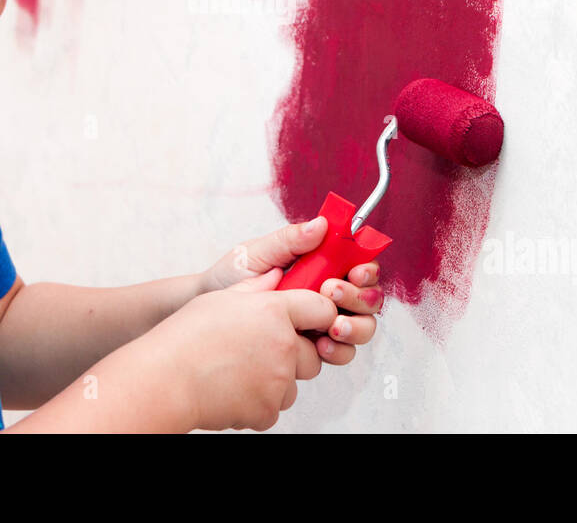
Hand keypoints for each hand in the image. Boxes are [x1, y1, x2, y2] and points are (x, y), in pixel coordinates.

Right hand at [141, 267, 337, 430]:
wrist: (164, 380)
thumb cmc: (185, 337)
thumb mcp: (220, 298)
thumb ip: (256, 288)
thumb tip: (277, 276)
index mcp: (274, 311)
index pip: (320, 309)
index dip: (318, 315)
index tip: (310, 322)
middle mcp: (283, 345)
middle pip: (312, 354)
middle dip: (294, 356)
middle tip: (259, 353)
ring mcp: (278, 380)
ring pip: (293, 384)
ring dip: (274, 382)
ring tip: (237, 372)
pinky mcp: (268, 410)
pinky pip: (273, 407)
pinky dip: (256, 404)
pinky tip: (230, 390)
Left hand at [197, 218, 383, 364]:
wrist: (207, 310)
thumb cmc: (231, 277)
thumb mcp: (257, 252)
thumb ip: (290, 240)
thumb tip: (321, 224)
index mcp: (320, 263)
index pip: (359, 263)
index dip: (366, 268)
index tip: (353, 271)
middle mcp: (327, 292)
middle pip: (369, 297)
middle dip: (358, 298)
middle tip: (331, 294)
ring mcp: (322, 320)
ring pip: (363, 326)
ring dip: (354, 327)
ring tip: (330, 327)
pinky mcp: (313, 345)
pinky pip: (342, 351)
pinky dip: (339, 350)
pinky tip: (319, 346)